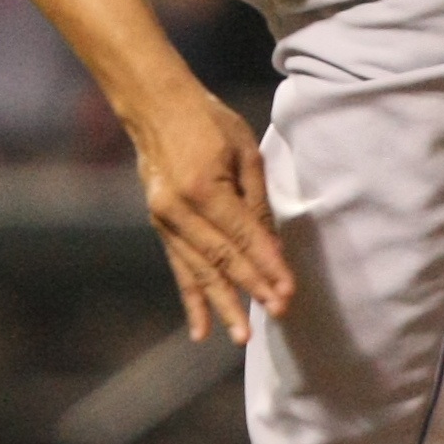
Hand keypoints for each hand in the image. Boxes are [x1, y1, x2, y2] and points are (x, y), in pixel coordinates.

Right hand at [123, 78, 294, 344]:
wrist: (155, 107)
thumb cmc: (207, 120)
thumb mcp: (243, 151)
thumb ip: (256, 201)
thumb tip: (272, 247)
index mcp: (202, 187)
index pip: (242, 236)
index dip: (267, 264)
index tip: (288, 290)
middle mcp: (178, 210)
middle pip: (221, 259)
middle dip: (251, 288)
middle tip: (277, 312)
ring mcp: (164, 221)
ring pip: (198, 271)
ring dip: (223, 305)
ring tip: (242, 336)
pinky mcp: (160, 227)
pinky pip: (178, 269)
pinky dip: (191, 300)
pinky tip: (202, 330)